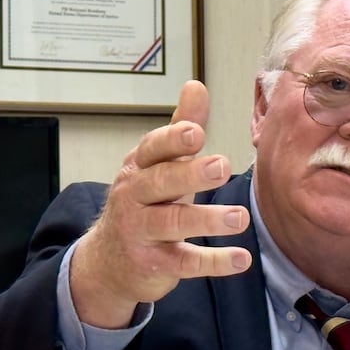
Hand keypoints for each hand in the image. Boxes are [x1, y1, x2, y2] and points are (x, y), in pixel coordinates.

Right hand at [68, 80, 251, 327]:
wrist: (108, 262)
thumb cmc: (143, 203)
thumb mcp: (158, 165)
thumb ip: (180, 128)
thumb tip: (195, 85)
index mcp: (139, 167)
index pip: (153, 149)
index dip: (173, 140)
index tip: (197, 132)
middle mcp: (134, 197)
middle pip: (160, 183)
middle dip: (190, 174)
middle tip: (222, 167)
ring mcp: (141, 232)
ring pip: (172, 223)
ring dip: (208, 220)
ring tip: (241, 218)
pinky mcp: (154, 264)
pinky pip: (184, 262)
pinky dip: (213, 261)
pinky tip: (241, 259)